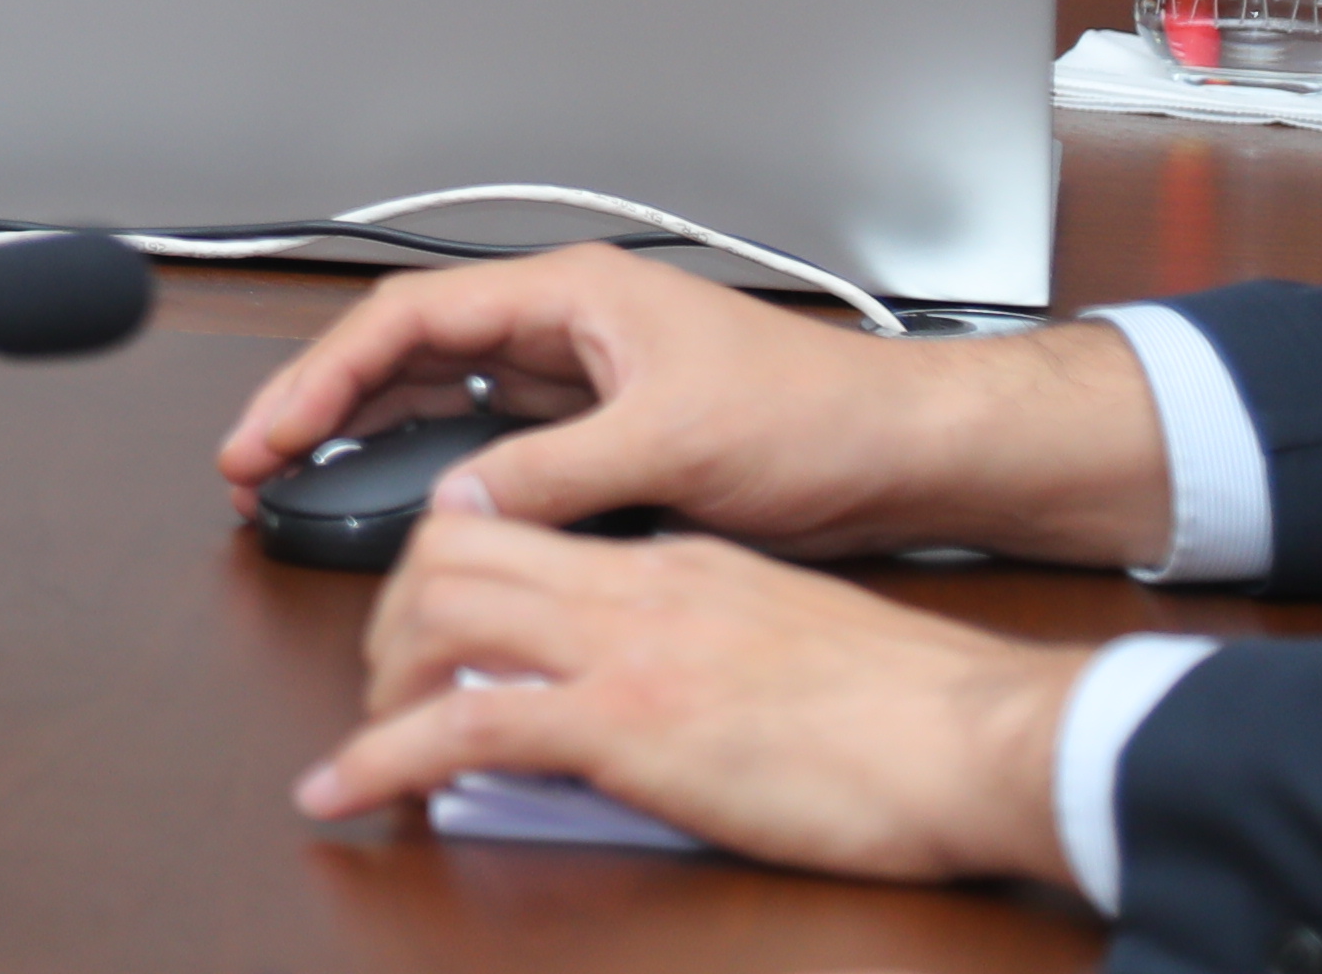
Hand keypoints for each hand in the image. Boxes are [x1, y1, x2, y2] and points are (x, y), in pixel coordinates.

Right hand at [212, 246, 1174, 566]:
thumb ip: (555, 474)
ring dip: (369, 437)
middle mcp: (565, 326)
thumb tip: (458, 507)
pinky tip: (400, 507)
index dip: (325, 375)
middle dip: (322, 404)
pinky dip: (432, 469)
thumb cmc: (818, 417)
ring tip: (300, 484)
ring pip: (441, 398)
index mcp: (571, 295)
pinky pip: (489, 442)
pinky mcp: (603, 431)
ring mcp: (580, 378)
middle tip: (254, 465)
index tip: (272, 433)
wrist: (906, 452)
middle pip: (407, 353)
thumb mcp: (675, 446)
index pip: (410, 320)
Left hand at [293, 505, 1085, 888]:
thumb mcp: (789, 644)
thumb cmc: (916, 712)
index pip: (525, 528)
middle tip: (384, 681)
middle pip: (454, 546)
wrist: (978, 736)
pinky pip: (459, 728)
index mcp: (677, 562)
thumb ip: (709, 644)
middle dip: (392, 611)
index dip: (454, 567)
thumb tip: (654, 691)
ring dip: (378, 677)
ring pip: (439, 612)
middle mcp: (635, 586)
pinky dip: (379, 759)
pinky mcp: (624, 726)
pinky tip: (343, 792)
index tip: (434, 624)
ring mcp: (624, 650)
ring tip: (366, 738)